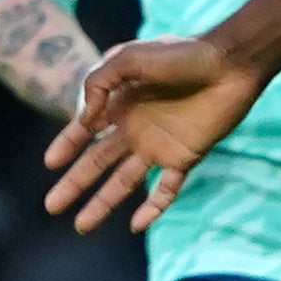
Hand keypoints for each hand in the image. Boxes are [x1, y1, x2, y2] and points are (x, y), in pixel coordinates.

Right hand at [45, 35, 264, 231]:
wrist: (230, 64)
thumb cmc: (181, 54)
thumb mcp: (129, 57)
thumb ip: (98, 82)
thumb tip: (85, 120)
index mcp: (119, 104)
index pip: (85, 130)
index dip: (66, 146)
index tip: (50, 164)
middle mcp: (135, 128)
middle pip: (97, 163)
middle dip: (74, 184)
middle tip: (51, 207)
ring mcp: (159, 146)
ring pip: (123, 183)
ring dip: (102, 204)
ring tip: (81, 226)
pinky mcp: (185, 158)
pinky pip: (165, 190)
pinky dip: (152, 208)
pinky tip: (136, 225)